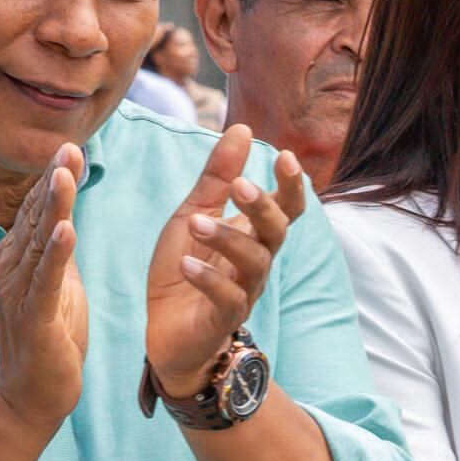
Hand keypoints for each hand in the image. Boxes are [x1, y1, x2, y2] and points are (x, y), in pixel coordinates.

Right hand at [0, 145, 90, 428]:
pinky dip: (56, 255)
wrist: (33, 394)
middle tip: (68, 146)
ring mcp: (20, 293)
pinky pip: (46, 282)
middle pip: (35, 218)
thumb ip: (57, 248)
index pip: (37, 212)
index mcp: (18, 259)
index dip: (53, 179)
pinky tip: (66, 231)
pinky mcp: (34, 318)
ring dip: (52, 207)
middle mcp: (12, 270)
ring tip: (64, 174)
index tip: (69, 146)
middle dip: (53, 182)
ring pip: (38, 242)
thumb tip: (62, 212)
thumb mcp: (58, 282)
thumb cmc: (50, 336)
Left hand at [143, 124, 307, 397]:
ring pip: (253, 262)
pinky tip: (186, 265)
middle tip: (241, 186)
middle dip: (263, 207)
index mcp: (253, 234)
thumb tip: (241, 128)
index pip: (287, 207)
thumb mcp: (192, 214)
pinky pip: (227, 299)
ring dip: (227, 239)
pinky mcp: (222, 319)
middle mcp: (256, 261)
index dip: (291, 184)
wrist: (168, 332)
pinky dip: (207, 280)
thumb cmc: (185, 270)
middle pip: (277, 231)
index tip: (284, 156)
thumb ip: (217, 176)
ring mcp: (243, 291)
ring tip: (196, 223)